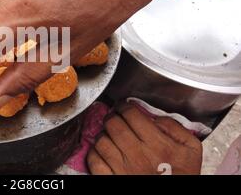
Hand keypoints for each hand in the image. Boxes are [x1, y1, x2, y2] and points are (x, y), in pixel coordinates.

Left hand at [87, 103, 202, 174]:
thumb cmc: (182, 174)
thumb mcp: (190, 148)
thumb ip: (174, 127)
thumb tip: (153, 117)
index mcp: (157, 144)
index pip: (131, 114)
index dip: (124, 106)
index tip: (123, 106)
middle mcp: (138, 155)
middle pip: (113, 124)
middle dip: (112, 117)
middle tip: (115, 118)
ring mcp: (122, 169)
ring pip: (101, 140)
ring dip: (103, 134)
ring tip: (110, 135)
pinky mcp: (112, 179)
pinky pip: (94, 160)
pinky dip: (95, 152)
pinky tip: (103, 151)